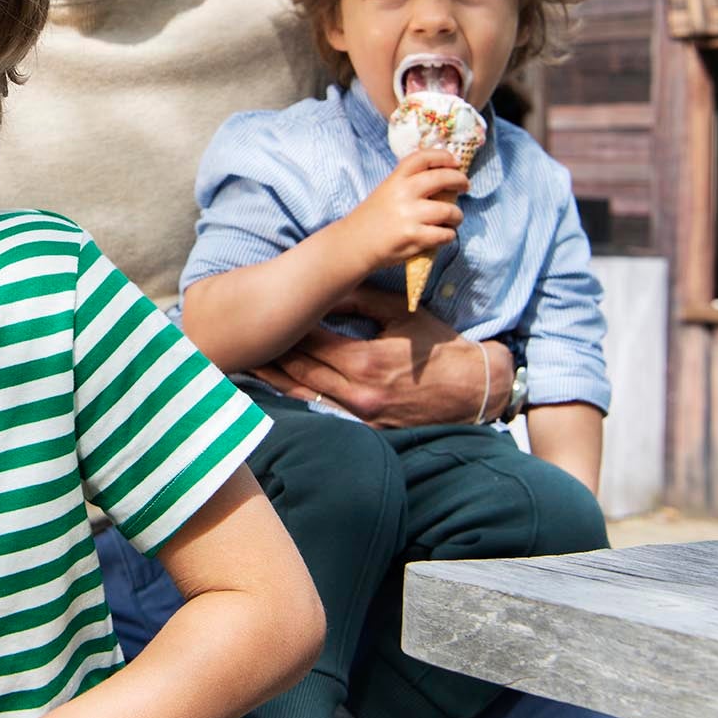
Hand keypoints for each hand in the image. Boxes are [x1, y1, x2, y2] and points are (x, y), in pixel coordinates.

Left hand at [262, 286, 512, 427]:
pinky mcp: (367, 429)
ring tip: (249, 365)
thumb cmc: (440, 347)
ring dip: (276, 380)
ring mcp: (361, 415)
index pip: (310, 343)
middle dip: (272, 355)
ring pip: (305, 396)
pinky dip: (299, 399)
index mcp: (365, 362)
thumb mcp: (401, 315)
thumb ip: (360, 300)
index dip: (284, 331)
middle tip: (244, 340)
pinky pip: (324, 413)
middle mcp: (358, 392)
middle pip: (300, 371)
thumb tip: (326, 288)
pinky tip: (281, 388)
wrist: (474, 391)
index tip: (263, 317)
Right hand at [340, 150, 467, 268]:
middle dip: (460, 180)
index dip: (442, 156)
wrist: (353, 245)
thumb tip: (443, 179)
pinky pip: (445, 234)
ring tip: (454, 219)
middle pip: (442, 178)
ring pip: (450, 211)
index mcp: (395, 180)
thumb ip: (408, 184)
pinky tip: (443, 235)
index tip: (454, 161)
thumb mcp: (385, 192)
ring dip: (457, 215)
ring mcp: (409, 216)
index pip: (422, 158)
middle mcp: (403, 194)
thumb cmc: (371, 219)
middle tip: (465, 186)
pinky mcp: (414, 237)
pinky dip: (449, 235)